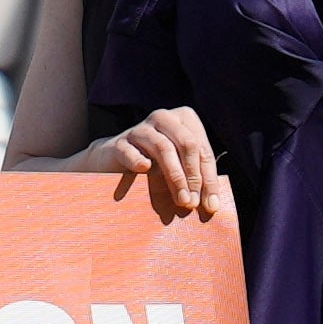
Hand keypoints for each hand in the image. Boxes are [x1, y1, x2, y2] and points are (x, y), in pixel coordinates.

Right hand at [83, 106, 223, 227]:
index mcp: (184, 118)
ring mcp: (140, 129)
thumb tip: (212, 205)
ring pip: (163, 148)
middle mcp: (164, 118)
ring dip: (175, 176)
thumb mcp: (177, 165)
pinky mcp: (118, 143)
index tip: (211, 205)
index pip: (202, 149)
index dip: (209, 177)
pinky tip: (144, 170)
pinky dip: (138, 161)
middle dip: (193, 176)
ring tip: (180, 199)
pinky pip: (130, 152)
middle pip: (187, 145)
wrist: (110, 159)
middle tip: (194, 202)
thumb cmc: (151, 163)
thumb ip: (194, 177)